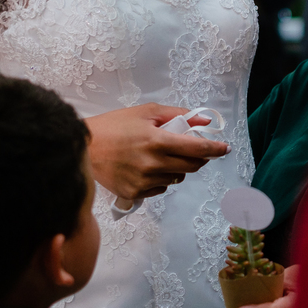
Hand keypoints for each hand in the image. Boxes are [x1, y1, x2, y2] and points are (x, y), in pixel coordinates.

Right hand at [85, 103, 228, 202]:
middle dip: (199, 157)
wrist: (83, 148)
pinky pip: (162, 188)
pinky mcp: (134, 194)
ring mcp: (143, 181)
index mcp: (156, 140)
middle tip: (192, 149)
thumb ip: (177, 115)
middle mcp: (152, 163)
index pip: (197, 148)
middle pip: (192, 166)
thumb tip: (204, 121)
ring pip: (178, 177)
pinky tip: (148, 168)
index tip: (225, 148)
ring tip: (161, 155)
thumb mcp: (146, 113)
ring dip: (178, 166)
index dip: (215, 149)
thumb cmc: (114, 126)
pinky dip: (162, 178)